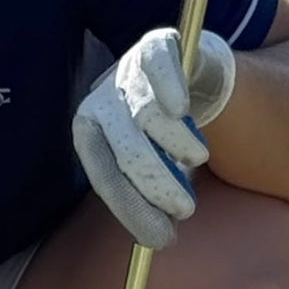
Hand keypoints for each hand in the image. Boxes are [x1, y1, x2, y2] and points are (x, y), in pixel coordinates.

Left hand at [71, 28, 235, 248]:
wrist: (187, 76)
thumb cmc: (161, 132)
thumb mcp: (151, 164)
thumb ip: (150, 195)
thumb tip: (158, 240)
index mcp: (90, 134)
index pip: (104, 175)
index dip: (131, 207)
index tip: (160, 239)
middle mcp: (101, 102)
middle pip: (125, 148)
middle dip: (155, 184)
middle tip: (186, 210)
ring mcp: (126, 74)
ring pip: (146, 114)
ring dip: (175, 143)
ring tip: (198, 158)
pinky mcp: (153, 48)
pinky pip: (158, 66)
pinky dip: (168, 86)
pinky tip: (180, 109)